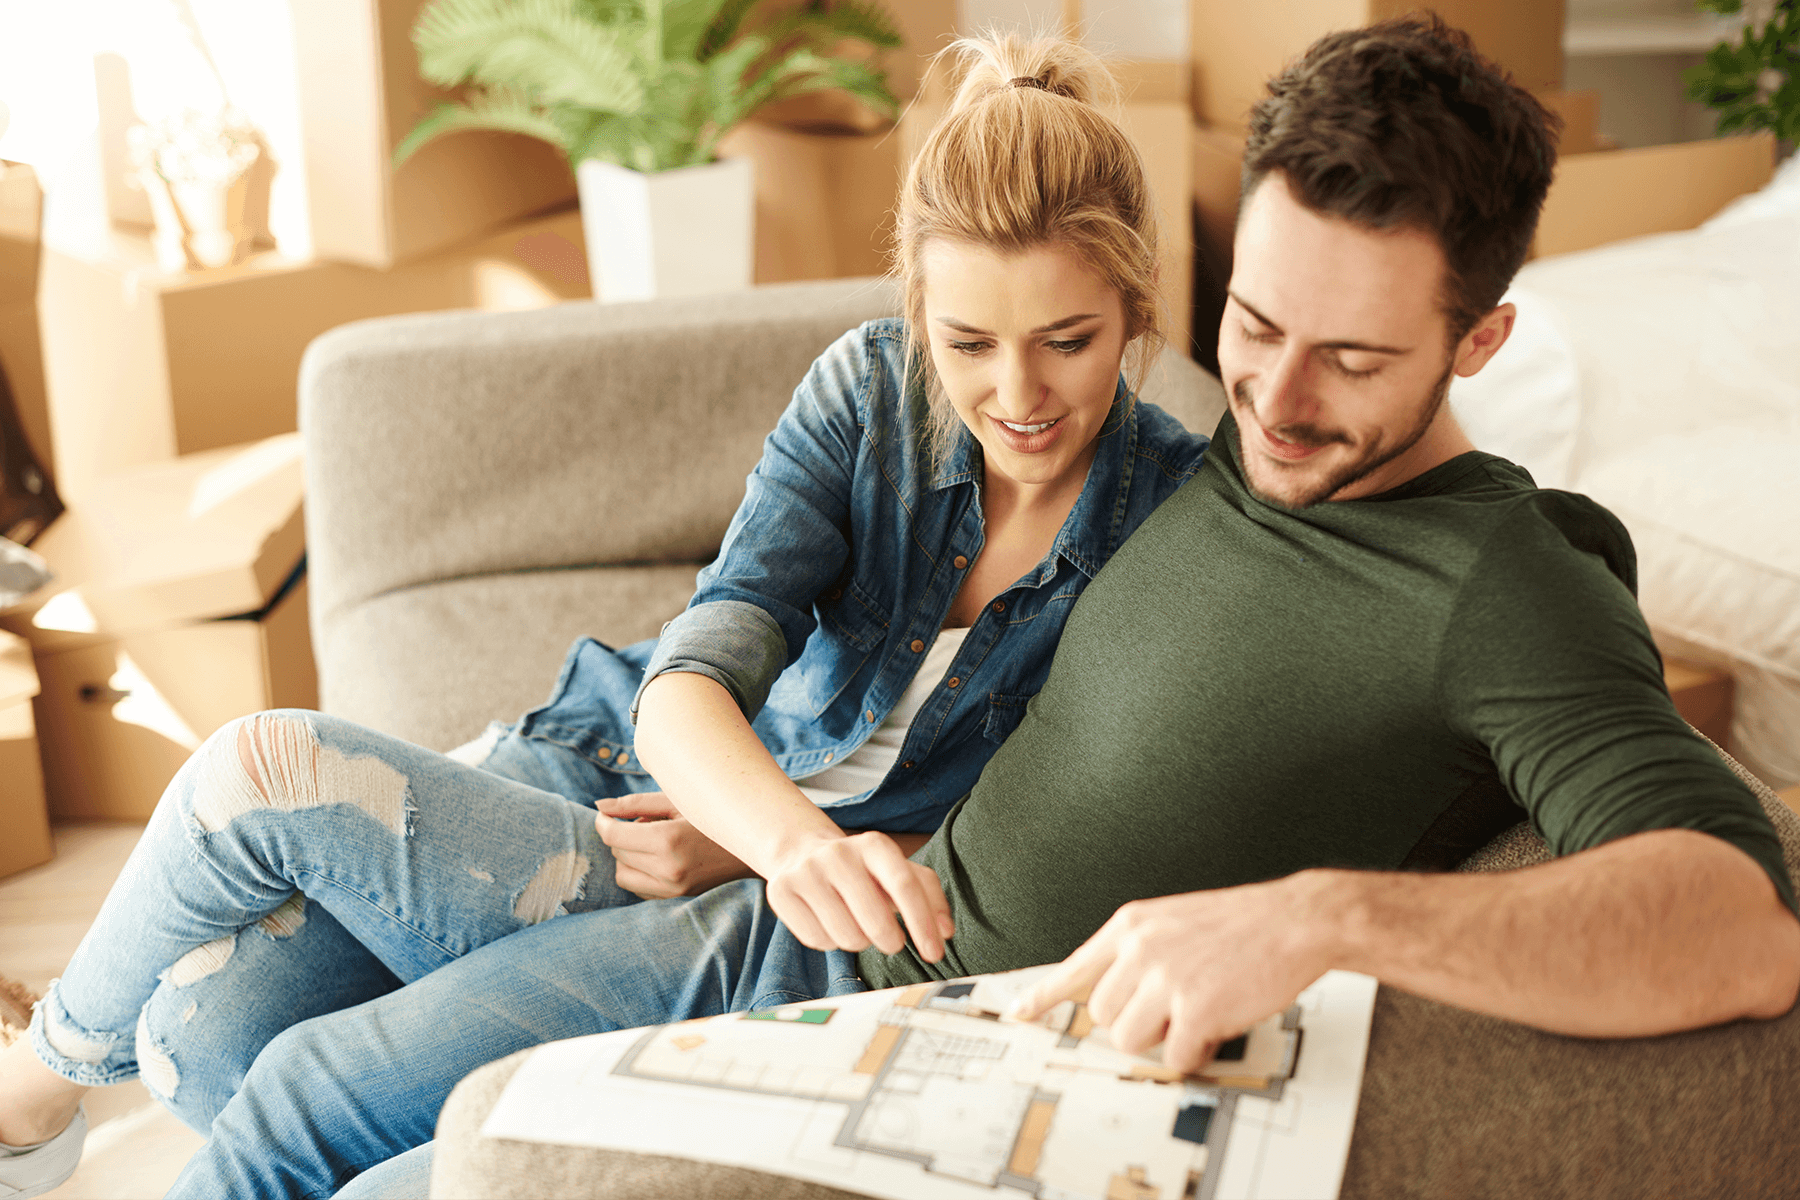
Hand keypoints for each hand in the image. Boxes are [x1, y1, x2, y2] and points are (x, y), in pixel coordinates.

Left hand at [595, 793, 755, 898]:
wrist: (754, 848)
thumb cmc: (712, 817)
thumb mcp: (677, 803)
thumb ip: (635, 804)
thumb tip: (599, 807)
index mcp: (668, 840)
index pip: (613, 836)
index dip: (604, 822)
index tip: (607, 814)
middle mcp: (669, 870)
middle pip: (617, 853)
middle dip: (623, 836)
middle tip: (647, 823)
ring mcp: (674, 890)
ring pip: (623, 875)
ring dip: (629, 857)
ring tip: (653, 843)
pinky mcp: (677, 900)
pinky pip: (639, 888)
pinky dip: (641, 873)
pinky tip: (661, 859)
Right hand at [764, 831, 955, 962]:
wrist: (802, 853)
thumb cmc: (862, 871)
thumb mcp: (897, 871)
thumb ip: (928, 896)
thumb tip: (945, 932)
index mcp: (874, 845)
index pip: (904, 886)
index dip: (922, 924)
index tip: (934, 953)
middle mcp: (838, 854)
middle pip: (875, 921)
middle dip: (890, 941)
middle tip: (891, 941)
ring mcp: (806, 872)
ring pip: (846, 937)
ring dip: (859, 942)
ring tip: (855, 923)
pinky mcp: (779, 891)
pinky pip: (817, 940)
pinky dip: (830, 942)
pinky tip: (829, 922)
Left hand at [1008, 874, 1334, 1072]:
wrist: (1294, 920)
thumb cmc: (1241, 925)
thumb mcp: (1174, 921)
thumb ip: (1140, 953)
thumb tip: (1115, 997)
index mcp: (1131, 925)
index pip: (1074, 968)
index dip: (1042, 996)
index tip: (1019, 1013)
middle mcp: (1139, 949)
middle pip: (1102, 1016)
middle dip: (1134, 1024)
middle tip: (1171, 1012)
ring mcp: (1165, 978)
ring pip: (1129, 1039)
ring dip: (1161, 1039)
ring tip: (1195, 1016)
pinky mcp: (1194, 1008)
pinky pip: (1173, 1056)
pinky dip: (1193, 1053)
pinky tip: (1215, 1028)